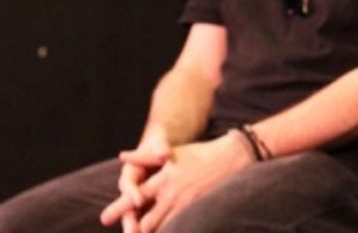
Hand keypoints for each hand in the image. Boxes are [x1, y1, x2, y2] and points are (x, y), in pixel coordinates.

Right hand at [100, 131, 172, 231]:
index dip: (132, 193)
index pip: (127, 184)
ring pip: (135, 217)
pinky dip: (151, 228)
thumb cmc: (159, 146)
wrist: (161, 150)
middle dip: (129, 220)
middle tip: (133, 232)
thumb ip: (159, 148)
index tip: (139, 201)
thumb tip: (163, 152)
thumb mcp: (158, 145)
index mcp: (131, 173)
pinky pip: (146, 220)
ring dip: (137, 229)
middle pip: (127, 207)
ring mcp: (138, 199)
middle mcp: (131, 189)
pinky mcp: (147, 206)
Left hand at [102, 133, 254, 231]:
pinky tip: (168, 232)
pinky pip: (180, 227)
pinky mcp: (199, 210)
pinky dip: (172, 230)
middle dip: (133, 229)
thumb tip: (122, 156)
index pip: (134, 197)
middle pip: (146, 221)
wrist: (233, 156)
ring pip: (162, 227)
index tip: (104, 218)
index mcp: (162, 178)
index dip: (119, 209)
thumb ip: (144, 157)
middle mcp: (172, 193)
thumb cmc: (200, 153)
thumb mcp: (172, 152)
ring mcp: (186, 204)